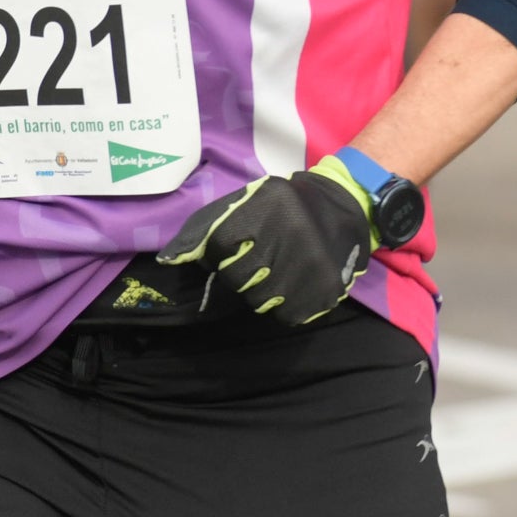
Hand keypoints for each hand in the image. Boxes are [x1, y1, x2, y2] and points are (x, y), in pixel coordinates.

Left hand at [157, 161, 375, 326]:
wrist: (349, 206)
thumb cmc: (286, 206)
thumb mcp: (247, 201)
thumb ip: (205, 228)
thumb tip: (168, 261)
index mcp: (268, 205)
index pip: (217, 246)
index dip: (220, 252)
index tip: (237, 245)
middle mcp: (291, 234)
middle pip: (236, 277)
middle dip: (241, 272)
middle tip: (261, 259)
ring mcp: (311, 266)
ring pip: (258, 300)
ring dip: (262, 290)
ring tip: (280, 270)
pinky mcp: (325, 290)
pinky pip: (285, 314)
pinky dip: (285, 304)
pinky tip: (295, 283)